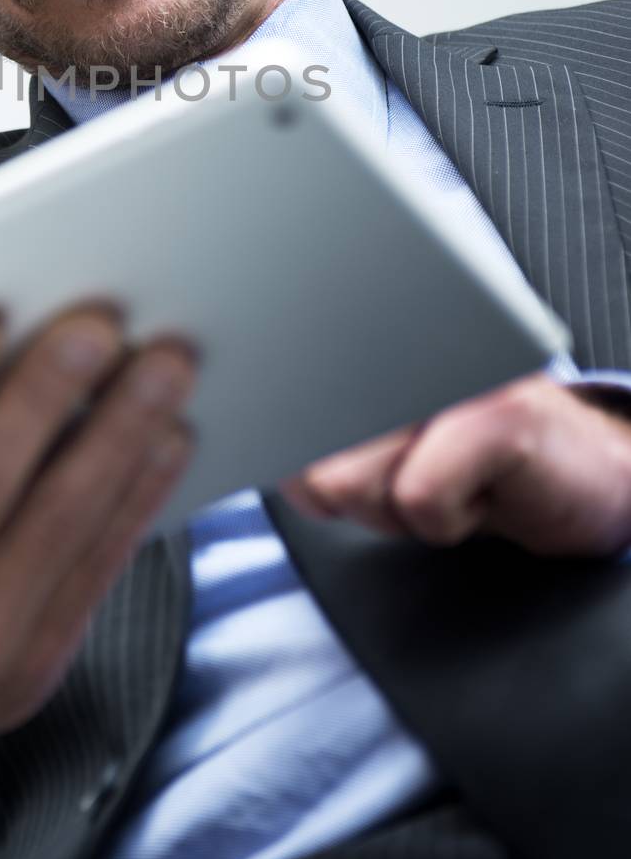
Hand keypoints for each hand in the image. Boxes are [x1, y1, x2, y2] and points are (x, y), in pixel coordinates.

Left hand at [281, 374, 630, 557]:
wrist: (585, 474)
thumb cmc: (468, 461)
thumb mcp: (375, 454)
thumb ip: (313, 450)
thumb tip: (274, 460)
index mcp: (361, 340)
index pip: (278, 398)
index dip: (286, 442)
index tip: (326, 444)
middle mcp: (398, 338)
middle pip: (307, 454)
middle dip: (354, 491)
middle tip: (417, 473)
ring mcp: (452, 368)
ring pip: (352, 478)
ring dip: (397, 508)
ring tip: (449, 477)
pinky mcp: (498, 413)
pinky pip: (418, 498)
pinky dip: (446, 520)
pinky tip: (482, 493)